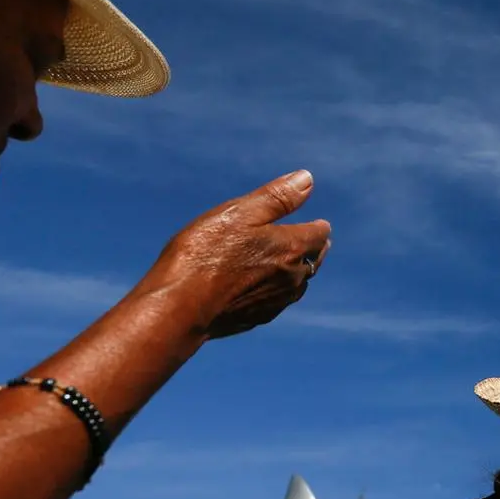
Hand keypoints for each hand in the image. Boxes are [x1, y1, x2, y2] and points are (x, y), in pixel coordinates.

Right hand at [145, 170, 331, 339]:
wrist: (179, 307)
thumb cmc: (204, 253)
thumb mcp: (240, 213)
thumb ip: (277, 197)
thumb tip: (307, 179)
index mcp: (291, 248)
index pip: (320, 235)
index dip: (319, 226)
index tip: (319, 224)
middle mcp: (292, 278)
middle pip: (314, 261)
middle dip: (314, 250)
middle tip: (315, 243)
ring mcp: (276, 302)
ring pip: (298, 285)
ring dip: (299, 273)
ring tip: (295, 265)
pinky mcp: (257, 318)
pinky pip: (277, 302)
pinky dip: (279, 291)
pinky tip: (269, 289)